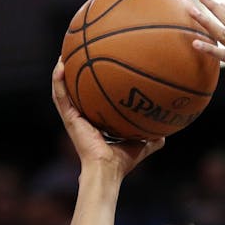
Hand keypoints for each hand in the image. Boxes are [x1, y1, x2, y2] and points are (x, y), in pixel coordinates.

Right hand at [50, 60, 162, 176]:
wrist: (107, 170)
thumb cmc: (121, 162)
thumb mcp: (141, 144)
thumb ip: (152, 138)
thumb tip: (166, 132)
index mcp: (95, 122)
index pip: (91, 99)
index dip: (91, 85)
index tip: (95, 66)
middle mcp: (82, 118)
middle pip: (75, 90)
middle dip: (74, 72)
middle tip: (76, 54)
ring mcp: (73, 118)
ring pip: (62, 90)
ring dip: (61, 72)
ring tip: (63, 53)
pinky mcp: (69, 119)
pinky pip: (60, 96)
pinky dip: (58, 80)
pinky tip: (60, 65)